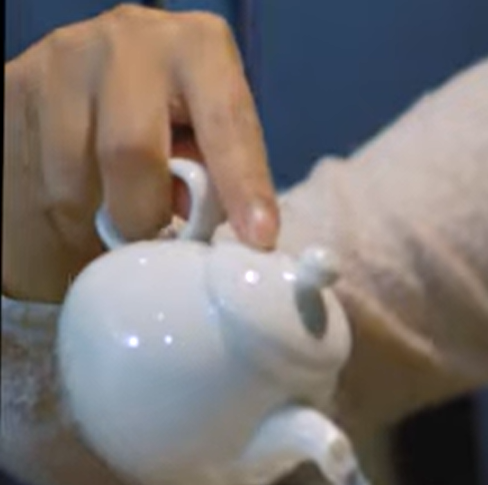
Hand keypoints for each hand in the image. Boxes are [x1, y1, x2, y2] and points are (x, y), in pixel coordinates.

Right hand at [3, 5, 276, 302]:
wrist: (96, 76)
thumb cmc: (173, 113)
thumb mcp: (207, 132)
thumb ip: (214, 171)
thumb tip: (207, 221)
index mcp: (199, 46)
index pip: (226, 121)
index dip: (243, 184)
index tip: (259, 236)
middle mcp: (131, 40)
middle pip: (132, 151)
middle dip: (144, 213)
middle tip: (152, 237)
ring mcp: (66, 57)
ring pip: (74, 174)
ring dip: (95, 214)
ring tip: (112, 210)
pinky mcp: (16, 82)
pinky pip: (35, 170)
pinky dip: (61, 205)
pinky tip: (78, 194)